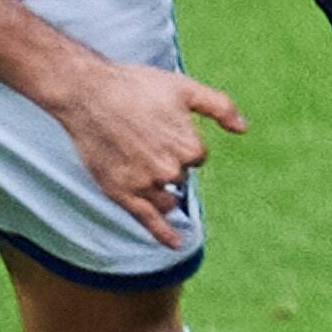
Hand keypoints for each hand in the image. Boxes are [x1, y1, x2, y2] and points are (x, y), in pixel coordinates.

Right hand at [52, 51, 247, 249]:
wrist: (88, 93)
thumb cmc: (136, 87)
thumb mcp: (184, 88)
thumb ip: (220, 107)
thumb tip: (244, 129)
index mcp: (189, 146)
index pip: (196, 155)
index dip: (179, 139)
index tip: (158, 124)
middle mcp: (170, 170)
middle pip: (180, 176)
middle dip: (167, 161)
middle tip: (143, 136)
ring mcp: (145, 185)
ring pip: (167, 198)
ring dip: (162, 189)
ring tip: (141, 164)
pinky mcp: (122, 194)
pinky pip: (148, 221)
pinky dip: (164, 234)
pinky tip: (175, 244)